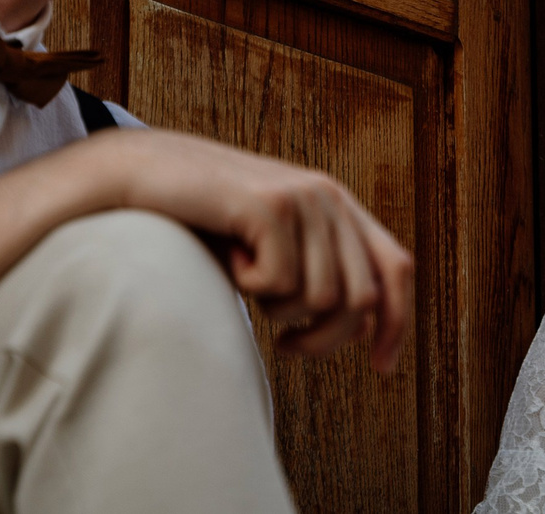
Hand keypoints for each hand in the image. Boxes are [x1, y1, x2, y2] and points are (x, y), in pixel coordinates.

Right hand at [95, 129, 415, 372]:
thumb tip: (359, 329)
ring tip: (247, 277)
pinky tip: (229, 256)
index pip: (397, 267)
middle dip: (324, 339)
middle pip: (360, 299)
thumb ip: (317, 274)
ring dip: (277, 308)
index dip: (398, 321)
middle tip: (285, 344)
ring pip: (320, 298)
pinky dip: (248, 286)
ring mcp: (304, 196)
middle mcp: (330, 196)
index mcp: (339, 206)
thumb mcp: (272, 250)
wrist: (146, 176)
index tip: (381, 368)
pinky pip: (279, 283)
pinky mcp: (272, 204)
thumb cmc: (206, 221)